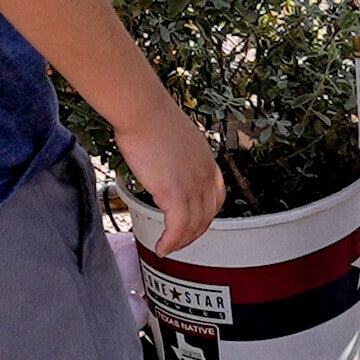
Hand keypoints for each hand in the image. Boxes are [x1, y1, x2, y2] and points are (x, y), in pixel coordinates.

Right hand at [119, 103, 226, 258]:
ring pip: (193, 226)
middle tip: (179, 241)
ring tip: (168, 248)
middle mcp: (206, 176)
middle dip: (194, 232)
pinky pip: (177, 228)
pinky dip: (170, 242)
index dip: (206, 214)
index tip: (194, 222)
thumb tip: (165, 162)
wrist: (143, 112)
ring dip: (181, 242)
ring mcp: (193, 186)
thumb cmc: (151, 118)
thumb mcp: (176, 138)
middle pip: (207, 215)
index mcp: (208, 162)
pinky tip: (162, 247)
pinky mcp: (175, 194)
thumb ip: (178, 156)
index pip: (216, 197)